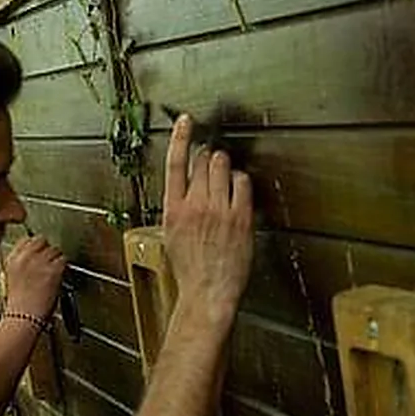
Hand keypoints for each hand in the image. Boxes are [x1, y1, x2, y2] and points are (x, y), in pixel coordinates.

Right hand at [2, 236, 66, 320]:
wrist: (23, 318)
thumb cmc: (18, 306)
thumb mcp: (11, 279)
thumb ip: (22, 265)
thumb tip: (35, 260)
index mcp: (12, 259)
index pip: (26, 240)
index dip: (35, 246)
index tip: (39, 252)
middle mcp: (25, 257)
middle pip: (42, 241)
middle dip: (47, 251)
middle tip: (49, 263)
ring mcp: (40, 262)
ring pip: (55, 250)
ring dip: (56, 259)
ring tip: (54, 272)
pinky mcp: (53, 270)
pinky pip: (63, 260)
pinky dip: (63, 267)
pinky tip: (59, 276)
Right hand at [162, 114, 253, 311]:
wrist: (208, 293)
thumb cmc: (190, 270)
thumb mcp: (172, 236)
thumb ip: (179, 208)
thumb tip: (188, 189)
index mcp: (173, 210)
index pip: (174, 164)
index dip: (180, 138)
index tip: (186, 122)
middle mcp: (194, 205)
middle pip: (202, 160)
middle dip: (207, 158)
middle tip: (211, 164)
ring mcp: (218, 209)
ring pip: (222, 166)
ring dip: (223, 165)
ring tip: (223, 176)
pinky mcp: (239, 216)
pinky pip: (242, 182)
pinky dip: (240, 181)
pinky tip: (238, 190)